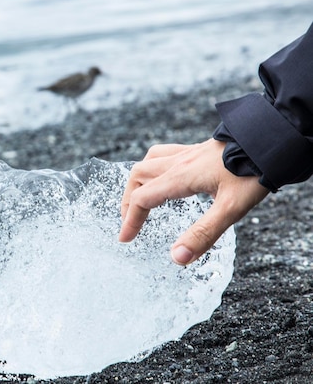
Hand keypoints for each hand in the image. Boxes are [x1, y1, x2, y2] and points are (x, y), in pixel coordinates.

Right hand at [119, 139, 268, 264]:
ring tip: (140, 199)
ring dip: (138, 182)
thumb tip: (177, 258)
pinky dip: (154, 167)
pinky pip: (164, 154)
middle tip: (130, 222)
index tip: (126, 239)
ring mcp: (187, 153)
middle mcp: (178, 163)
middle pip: (138, 177)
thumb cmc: (253, 173)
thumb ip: (202, 234)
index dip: (130, 221)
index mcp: (180, 178)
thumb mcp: (231, 210)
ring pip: (148, 162)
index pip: (142, 199)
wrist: (272, 139)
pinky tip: (165, 176)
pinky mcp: (198, 149)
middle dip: (128, 201)